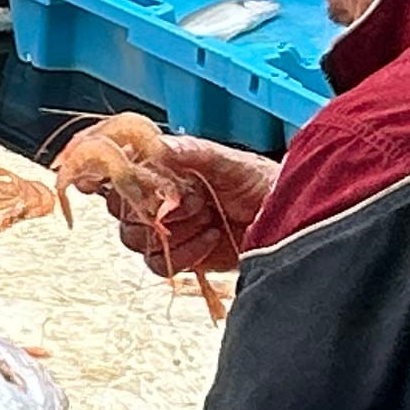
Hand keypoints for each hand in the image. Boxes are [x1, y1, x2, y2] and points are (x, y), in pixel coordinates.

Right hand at [115, 136, 278, 279]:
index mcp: (163, 167)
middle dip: (153, 208)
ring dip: (171, 229)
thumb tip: (156, 146)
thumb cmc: (262, 183)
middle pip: (120, 209)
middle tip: (192, 201)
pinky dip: (182, 254)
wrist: (290, 221)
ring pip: (134, 238)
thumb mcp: (229, 161)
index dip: (125, 179)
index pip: (121, 172)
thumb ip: (191, 153)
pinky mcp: (178, 257)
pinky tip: (210, 238)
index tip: (146, 183)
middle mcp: (159, 198)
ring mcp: (166, 229)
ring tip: (206, 218)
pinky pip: (157, 263)